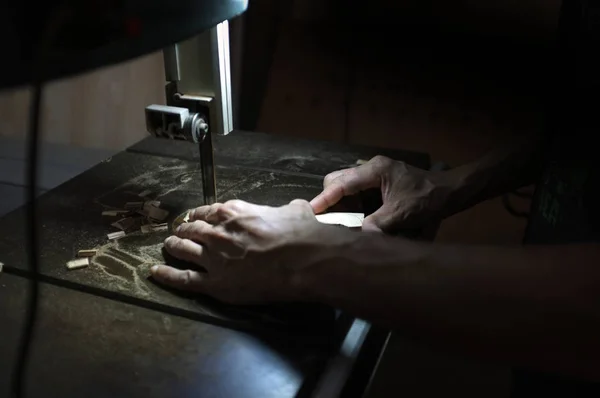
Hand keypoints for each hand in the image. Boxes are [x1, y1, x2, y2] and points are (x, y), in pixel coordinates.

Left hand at [151, 199, 344, 303]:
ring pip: (183, 250)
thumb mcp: (295, 210)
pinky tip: (155, 271)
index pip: (208, 211)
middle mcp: (217, 231)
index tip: (196, 217)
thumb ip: (287, 208)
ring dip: (174, 246)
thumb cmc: (302, 235)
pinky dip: (166, 274)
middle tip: (179, 232)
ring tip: (169, 246)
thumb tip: (295, 208)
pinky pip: (183, 279)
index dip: (199, 215)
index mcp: (234, 211)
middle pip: (192, 229)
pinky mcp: (215, 282)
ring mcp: (213, 257)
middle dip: (183, 230)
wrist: (303, 261)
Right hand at [310, 156, 453, 232]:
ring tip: (335, 219)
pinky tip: (352, 216)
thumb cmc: (428, 199)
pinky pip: (356, 188)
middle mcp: (372, 168)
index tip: (311, 211)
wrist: (450, 191)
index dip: (324, 198)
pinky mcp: (379, 180)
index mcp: (375, 170)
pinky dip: (350, 201)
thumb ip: (377, 225)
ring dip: (339, 200)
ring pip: (346, 182)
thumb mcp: (401, 214)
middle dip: (329, 197)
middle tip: (325, 219)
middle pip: (338, 178)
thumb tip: (357, 239)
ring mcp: (375, 173)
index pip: (342, 183)